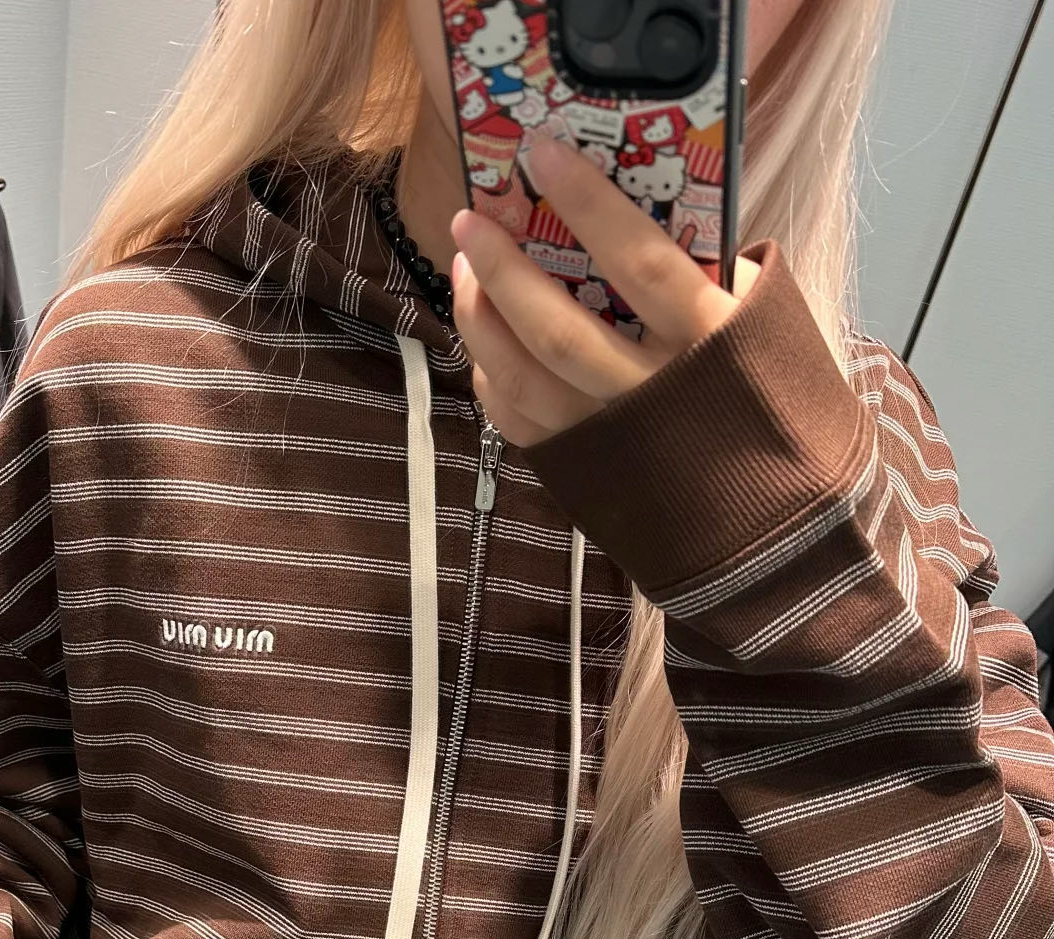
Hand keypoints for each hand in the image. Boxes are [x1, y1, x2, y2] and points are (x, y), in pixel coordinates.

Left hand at [450, 137, 759, 446]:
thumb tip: (640, 204)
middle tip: (470, 220)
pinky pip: (517, 420)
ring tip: (465, 267)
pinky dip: (490, 374)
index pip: (642, 261)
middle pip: (559, 331)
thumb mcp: (755, 314)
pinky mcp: (579, 467)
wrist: (763, 496)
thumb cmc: (759, 385)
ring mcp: (609, 435)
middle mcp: (651, 392)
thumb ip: (705, 268)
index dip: (588, 204)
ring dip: (481, 317)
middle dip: (504, 269)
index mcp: (709, 340)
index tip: (543, 152)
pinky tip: (484, 336)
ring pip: (524, 378)